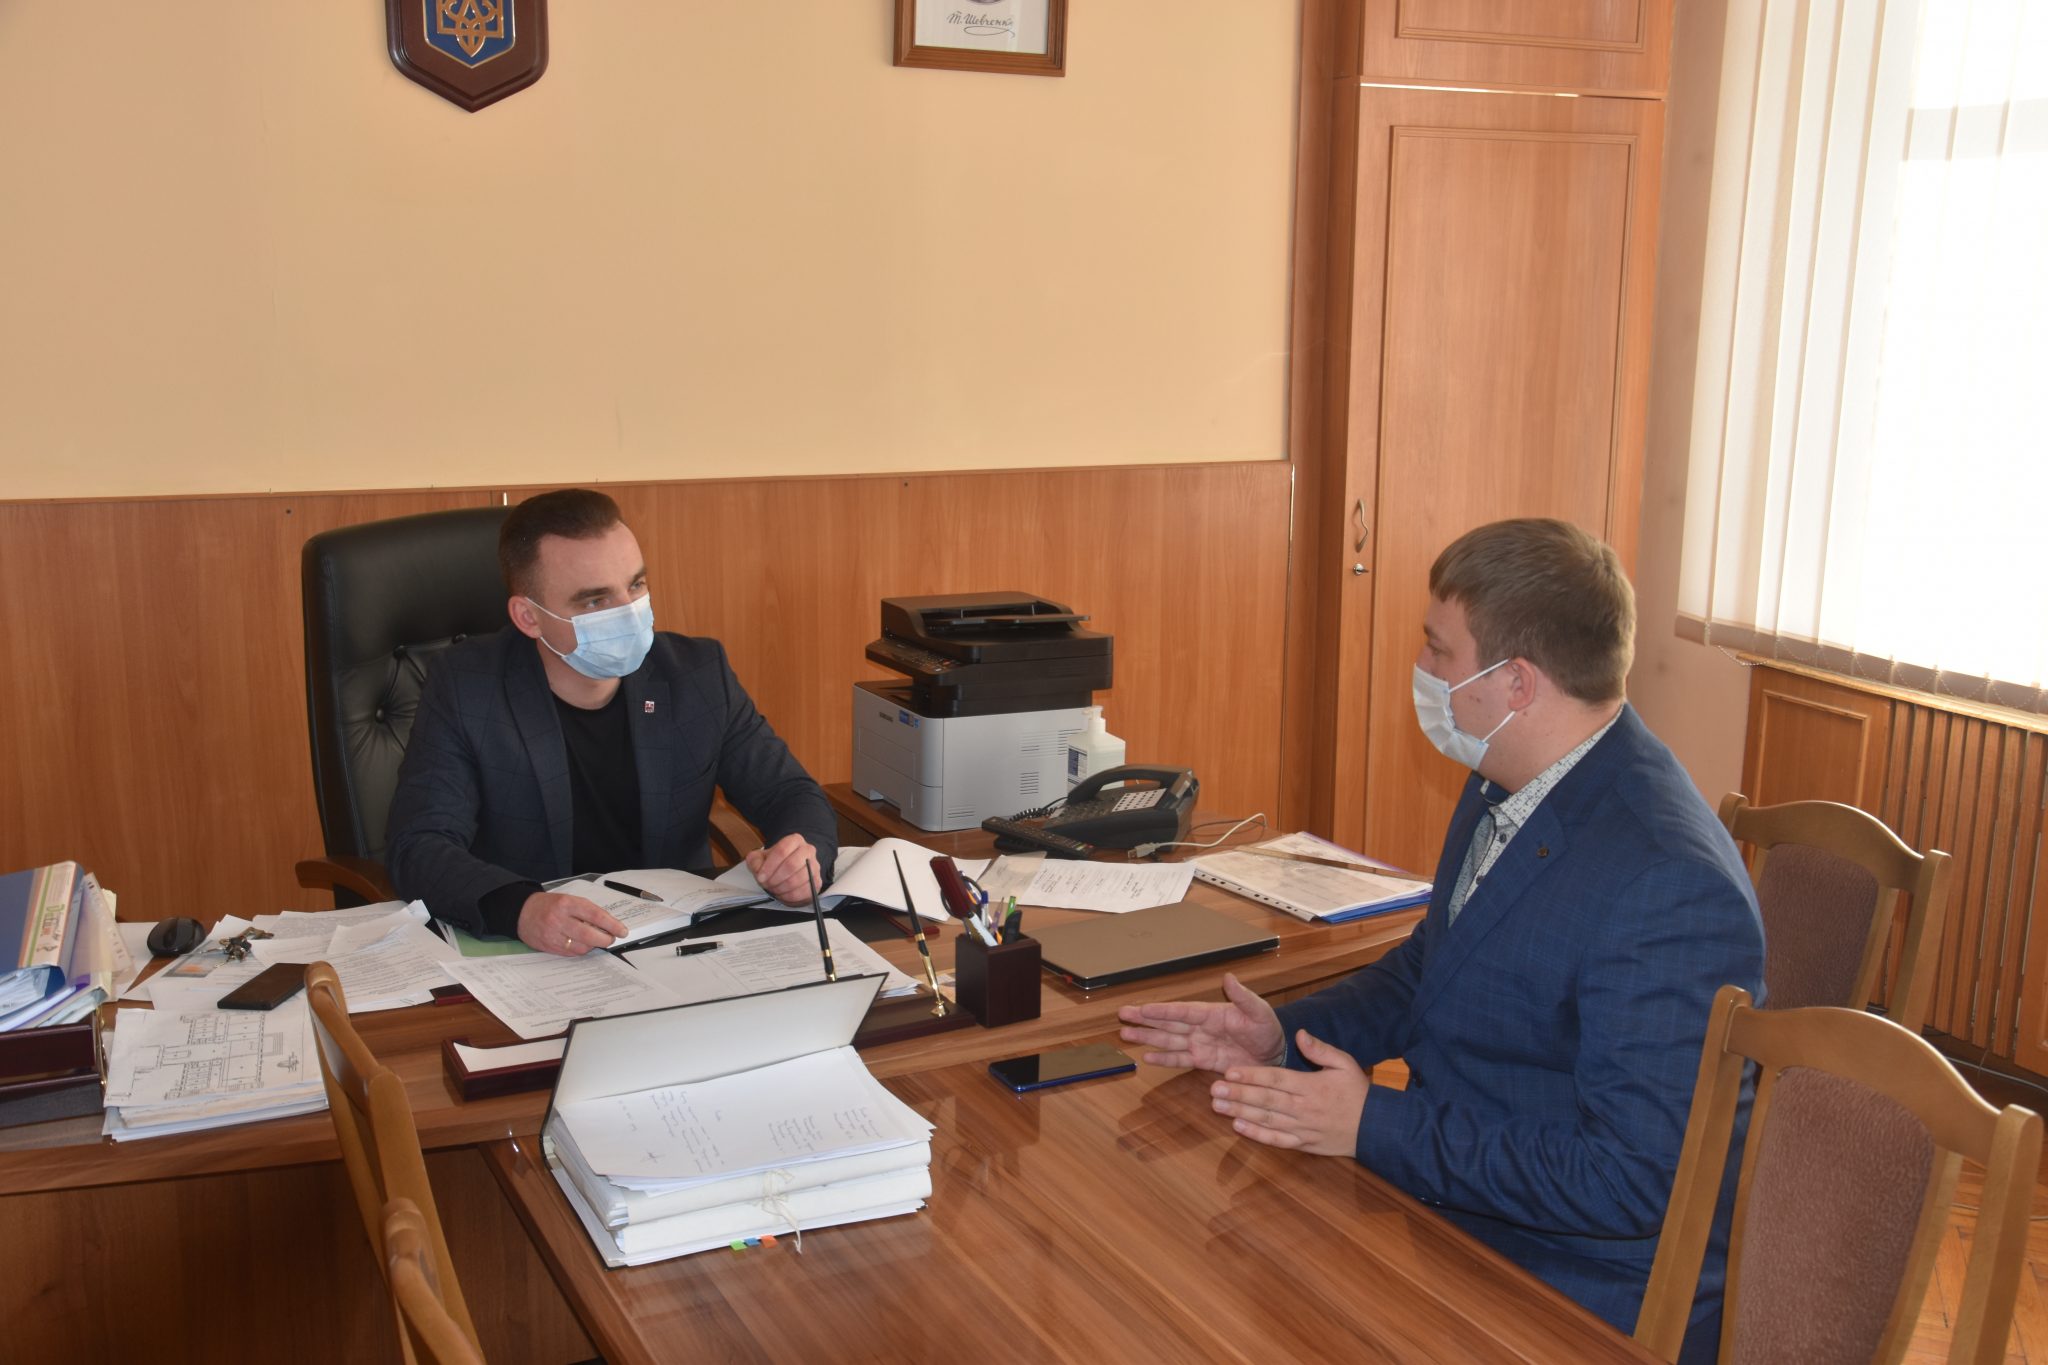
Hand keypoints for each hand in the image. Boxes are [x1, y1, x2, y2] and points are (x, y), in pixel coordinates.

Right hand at [518, 892, 628, 956]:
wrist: (522, 912)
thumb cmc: (549, 905)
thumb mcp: (568, 900)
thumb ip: (586, 911)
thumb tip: (608, 925)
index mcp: (567, 904)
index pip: (595, 915)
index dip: (612, 925)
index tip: (622, 930)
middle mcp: (559, 919)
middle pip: (589, 935)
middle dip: (605, 939)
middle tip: (611, 939)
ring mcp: (553, 935)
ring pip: (581, 947)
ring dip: (593, 946)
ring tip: (595, 940)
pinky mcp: (549, 947)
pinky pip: (571, 953)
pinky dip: (581, 950)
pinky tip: (583, 944)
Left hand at [746, 833, 822, 905]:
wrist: (788, 870)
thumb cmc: (775, 863)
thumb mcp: (760, 858)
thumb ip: (755, 861)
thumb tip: (760, 870)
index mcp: (794, 840)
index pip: (782, 850)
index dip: (769, 866)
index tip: (761, 877)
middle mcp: (808, 850)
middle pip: (791, 865)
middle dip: (775, 878)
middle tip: (767, 885)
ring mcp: (815, 866)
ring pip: (798, 880)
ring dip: (782, 888)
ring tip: (774, 889)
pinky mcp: (817, 882)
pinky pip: (805, 892)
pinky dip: (791, 897)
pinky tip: (783, 894)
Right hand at [1116, 973, 1285, 1072]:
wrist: (1274, 1054)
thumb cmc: (1268, 1029)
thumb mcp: (1258, 1011)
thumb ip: (1243, 997)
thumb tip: (1229, 978)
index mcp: (1211, 1013)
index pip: (1182, 1011)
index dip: (1162, 1011)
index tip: (1143, 1008)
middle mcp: (1201, 1028)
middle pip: (1167, 1024)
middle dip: (1145, 1020)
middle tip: (1123, 1015)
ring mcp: (1200, 1045)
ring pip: (1168, 1041)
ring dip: (1147, 1038)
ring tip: (1126, 1035)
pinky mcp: (1203, 1061)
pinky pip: (1180, 1060)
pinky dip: (1164, 1059)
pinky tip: (1147, 1057)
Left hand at [1208, 1029, 1368, 1156]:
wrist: (1375, 1128)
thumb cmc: (1358, 1093)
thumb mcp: (1345, 1063)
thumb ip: (1321, 1049)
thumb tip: (1300, 1034)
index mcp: (1312, 1086)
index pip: (1276, 1079)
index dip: (1251, 1075)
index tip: (1230, 1072)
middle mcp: (1304, 1108)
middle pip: (1266, 1100)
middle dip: (1238, 1095)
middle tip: (1214, 1090)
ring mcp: (1303, 1128)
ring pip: (1267, 1120)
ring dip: (1241, 1113)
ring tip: (1218, 1106)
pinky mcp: (1304, 1144)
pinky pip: (1277, 1141)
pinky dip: (1257, 1135)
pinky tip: (1239, 1127)